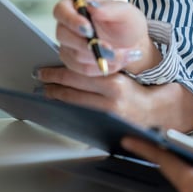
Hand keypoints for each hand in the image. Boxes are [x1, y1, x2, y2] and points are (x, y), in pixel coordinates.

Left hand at [38, 66, 159, 125]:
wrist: (153, 111)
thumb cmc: (135, 90)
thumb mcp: (121, 74)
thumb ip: (100, 70)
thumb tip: (72, 63)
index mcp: (114, 83)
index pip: (78, 75)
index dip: (56, 73)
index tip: (43, 71)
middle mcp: (110, 101)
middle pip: (72, 92)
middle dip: (52, 87)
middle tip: (39, 81)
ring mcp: (106, 117)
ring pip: (73, 107)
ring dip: (56, 99)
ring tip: (45, 93)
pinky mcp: (105, 128)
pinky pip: (80, 119)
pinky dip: (67, 112)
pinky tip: (59, 108)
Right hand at [51, 0, 160, 75]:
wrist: (133, 43)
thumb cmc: (127, 23)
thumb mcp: (125, 12)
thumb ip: (109, 8)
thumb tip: (91, 6)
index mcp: (77, 4)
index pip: (61, 10)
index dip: (72, 21)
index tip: (89, 30)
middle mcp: (68, 24)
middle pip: (63, 35)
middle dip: (88, 45)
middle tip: (110, 49)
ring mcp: (68, 43)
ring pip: (74, 55)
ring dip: (100, 57)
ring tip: (122, 54)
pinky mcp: (73, 61)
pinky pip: (82, 69)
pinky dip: (101, 68)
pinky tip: (116, 62)